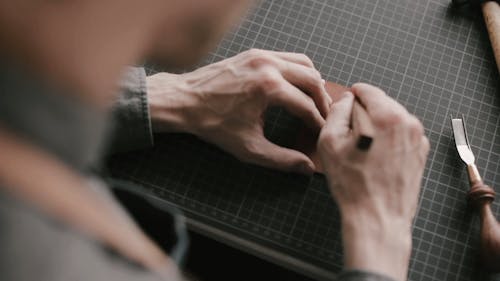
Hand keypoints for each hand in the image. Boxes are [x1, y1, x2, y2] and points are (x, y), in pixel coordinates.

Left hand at [147, 49, 331, 174]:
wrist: (184, 101)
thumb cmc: (212, 123)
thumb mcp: (248, 147)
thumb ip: (281, 159)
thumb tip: (305, 167)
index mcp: (268, 88)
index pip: (306, 105)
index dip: (318, 122)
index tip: (322, 132)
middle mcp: (268, 66)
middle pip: (312, 80)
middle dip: (322, 100)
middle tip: (325, 116)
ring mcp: (261, 56)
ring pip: (303, 63)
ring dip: (314, 82)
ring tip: (316, 100)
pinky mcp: (254, 53)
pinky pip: (287, 57)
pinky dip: (298, 70)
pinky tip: (297, 85)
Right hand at [317, 83, 429, 280]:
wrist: (377, 217)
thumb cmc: (353, 184)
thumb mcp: (330, 142)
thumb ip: (337, 112)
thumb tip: (345, 99)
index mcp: (387, 115)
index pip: (366, 90)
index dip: (349, 98)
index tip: (342, 110)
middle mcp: (408, 122)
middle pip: (380, 104)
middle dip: (363, 115)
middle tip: (348, 137)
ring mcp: (418, 138)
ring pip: (390, 119)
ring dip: (375, 128)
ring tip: (362, 152)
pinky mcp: (421, 153)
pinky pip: (399, 135)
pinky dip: (387, 141)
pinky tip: (375, 159)